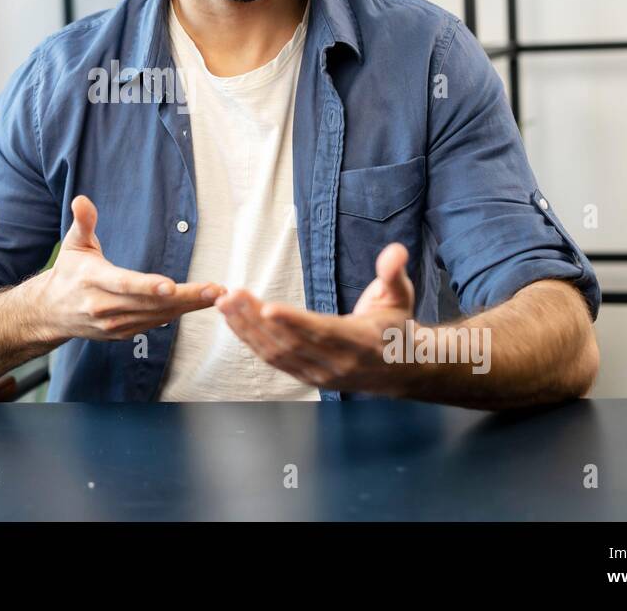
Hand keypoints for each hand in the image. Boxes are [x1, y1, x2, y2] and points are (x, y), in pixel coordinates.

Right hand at [34, 195, 222, 341]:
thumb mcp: (72, 245)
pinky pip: (154, 324)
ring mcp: (113, 325)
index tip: (170, 285)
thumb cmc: (68, 273)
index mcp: (93, 281)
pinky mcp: (122, 334)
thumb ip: (83, 223)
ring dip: (188, 307)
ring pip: (157, 316)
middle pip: (149, 303)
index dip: (147, 285)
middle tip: (215, 290)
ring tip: (216, 295)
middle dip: (185, 297)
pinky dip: (177, 315)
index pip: (123, 283)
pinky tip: (198, 304)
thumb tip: (82, 199)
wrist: (51, 313)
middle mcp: (103, 307)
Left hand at [215, 242, 416, 392]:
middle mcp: (337, 363)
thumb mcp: (401, 296)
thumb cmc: (396, 327)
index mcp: (361, 343)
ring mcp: (320, 374)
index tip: (268, 308)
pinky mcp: (307, 376)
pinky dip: (251, 341)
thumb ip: (394, 273)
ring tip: (226, 304)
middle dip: (256, 319)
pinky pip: (273, 360)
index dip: (294, 322)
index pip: (323, 333)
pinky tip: (235, 321)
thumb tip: (395, 250)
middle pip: (290, 343)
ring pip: (276, 354)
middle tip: (232, 295)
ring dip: (247, 329)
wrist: (401, 369)